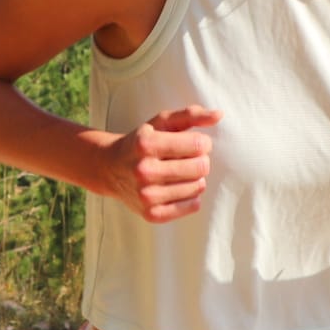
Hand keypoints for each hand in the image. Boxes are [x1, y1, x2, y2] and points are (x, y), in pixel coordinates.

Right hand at [100, 104, 219, 222]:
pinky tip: (180, 187)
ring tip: (181, 172)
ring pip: (198, 187)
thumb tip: (219, 115)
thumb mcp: (161, 122)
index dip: (202, 142)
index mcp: (146, 144)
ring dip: (195, 178)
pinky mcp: (152, 214)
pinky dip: (192, 196)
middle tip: (188, 159)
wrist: (109, 168)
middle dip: (200, 160)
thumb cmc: (141, 142)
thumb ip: (191, 115)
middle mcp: (144, 170)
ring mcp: (147, 195)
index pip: (198, 145)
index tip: (194, 143)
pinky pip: (192, 206)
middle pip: (201, 167)